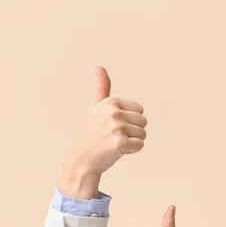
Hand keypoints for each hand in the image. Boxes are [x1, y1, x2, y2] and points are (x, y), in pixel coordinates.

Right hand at [58, 67, 147, 198]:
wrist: (81, 160)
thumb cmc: (91, 134)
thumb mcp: (96, 108)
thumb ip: (102, 88)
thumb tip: (99, 66)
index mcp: (111, 102)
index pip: (140, 110)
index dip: (131, 121)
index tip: (113, 126)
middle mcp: (114, 112)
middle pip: (144, 122)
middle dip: (133, 132)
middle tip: (114, 137)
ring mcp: (116, 127)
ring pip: (143, 134)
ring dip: (132, 142)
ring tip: (114, 144)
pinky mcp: (120, 143)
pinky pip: (140, 145)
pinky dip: (132, 151)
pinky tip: (116, 152)